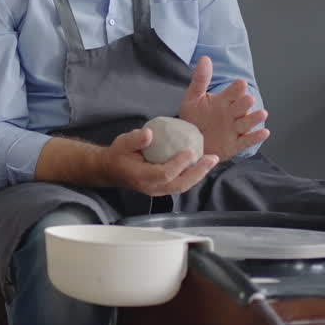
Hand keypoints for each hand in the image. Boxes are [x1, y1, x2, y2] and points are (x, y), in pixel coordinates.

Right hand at [99, 128, 218, 195]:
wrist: (112, 170)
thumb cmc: (118, 155)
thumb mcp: (122, 143)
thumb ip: (135, 139)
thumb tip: (150, 134)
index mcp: (142, 177)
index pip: (164, 174)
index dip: (179, 164)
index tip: (190, 150)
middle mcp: (152, 187)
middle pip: (180, 184)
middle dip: (198, 172)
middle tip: (212, 158)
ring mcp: (159, 190)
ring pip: (183, 186)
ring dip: (199, 175)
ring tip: (211, 161)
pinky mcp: (163, 188)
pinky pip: (181, 184)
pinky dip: (193, 175)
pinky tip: (202, 164)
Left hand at [178, 56, 270, 160]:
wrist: (188, 141)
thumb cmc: (192, 118)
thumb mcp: (193, 98)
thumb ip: (200, 79)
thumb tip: (205, 58)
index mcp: (223, 101)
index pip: (233, 92)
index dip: (237, 88)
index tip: (240, 83)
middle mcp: (232, 114)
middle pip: (241, 107)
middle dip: (245, 103)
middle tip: (249, 99)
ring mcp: (234, 129)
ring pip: (247, 123)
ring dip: (254, 118)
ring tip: (262, 113)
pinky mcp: (235, 144)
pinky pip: (246, 141)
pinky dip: (255, 138)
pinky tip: (264, 133)